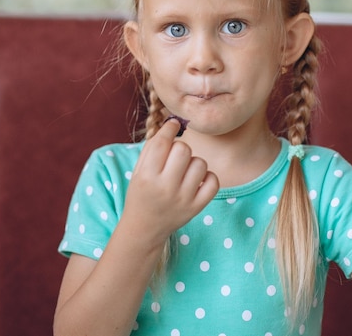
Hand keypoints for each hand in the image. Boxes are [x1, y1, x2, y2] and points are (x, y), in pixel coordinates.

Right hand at [123, 118, 218, 242]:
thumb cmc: (142, 192)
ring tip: (184, 171)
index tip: (173, 125)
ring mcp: (183, 199)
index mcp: (146, 176)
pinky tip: (197, 180)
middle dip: (180, 147)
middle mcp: (165, 188)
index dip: (170, 128)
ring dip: (193, 162)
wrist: (145, 227)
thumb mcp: (138, 170)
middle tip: (175, 155)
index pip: (162, 142)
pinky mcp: (196, 207)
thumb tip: (173, 124)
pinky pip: (213, 181)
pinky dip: (208, 177)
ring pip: (200, 163)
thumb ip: (153, 147)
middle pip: (183, 149)